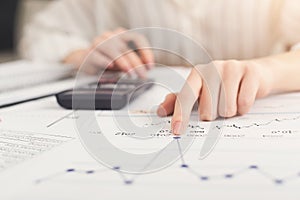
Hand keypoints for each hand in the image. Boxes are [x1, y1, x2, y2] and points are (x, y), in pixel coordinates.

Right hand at [64, 28, 153, 77]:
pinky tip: (111, 67)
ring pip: (113, 50)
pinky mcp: (89, 54)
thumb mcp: (123, 62)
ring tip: (130, 73)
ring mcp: (98, 44)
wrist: (84, 62)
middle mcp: (110, 37)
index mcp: (121, 35)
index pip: (137, 38)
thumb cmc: (107, 61)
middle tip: (142, 75)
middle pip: (126, 48)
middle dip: (136, 63)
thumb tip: (145, 69)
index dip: (146, 52)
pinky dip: (105, 61)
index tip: (150, 65)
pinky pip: (97, 56)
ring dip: (123, 62)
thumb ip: (134, 63)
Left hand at [157, 59, 273, 134]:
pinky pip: (244, 103)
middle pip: (208, 109)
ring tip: (232, 102)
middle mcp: (212, 67)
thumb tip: (160, 111)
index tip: (176, 131)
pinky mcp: (250, 72)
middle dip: (214, 115)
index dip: (180, 115)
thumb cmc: (222, 86)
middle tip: (219, 108)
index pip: (185, 97)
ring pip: (227, 108)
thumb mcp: (200, 92)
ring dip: (229, 112)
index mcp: (197, 73)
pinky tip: (243, 100)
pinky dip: (243, 109)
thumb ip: (179, 100)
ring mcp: (232, 67)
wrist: (254, 74)